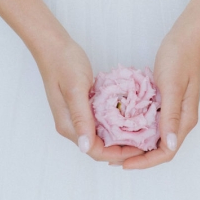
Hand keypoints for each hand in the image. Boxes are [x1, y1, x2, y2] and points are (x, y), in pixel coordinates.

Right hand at [34, 35, 145, 163]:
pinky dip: (114, 123)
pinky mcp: (81, 106)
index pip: (95, 151)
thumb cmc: (64, 64)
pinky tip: (129, 118)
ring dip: (119, 137)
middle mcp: (71, 126)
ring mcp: (76, 116)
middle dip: (122, 148)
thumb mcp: (75, 90)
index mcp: (68, 126)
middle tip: (145, 142)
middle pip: (99, 147)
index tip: (140, 148)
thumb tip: (85, 147)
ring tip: (141, 132)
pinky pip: (100, 122)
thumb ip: (81, 118)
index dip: (118, 154)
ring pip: (101, 135)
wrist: (54, 46)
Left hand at [121, 22, 199, 169]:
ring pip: (156, 136)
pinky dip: (139, 127)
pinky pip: (153, 121)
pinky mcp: (168, 100)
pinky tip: (123, 125)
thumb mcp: (171, 87)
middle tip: (113, 157)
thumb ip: (170, 116)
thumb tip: (169, 145)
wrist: (187, 36)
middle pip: (161, 148)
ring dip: (138, 144)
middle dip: (138, 157)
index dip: (145, 162)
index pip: (167, 152)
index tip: (123, 163)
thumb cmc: (180, 57)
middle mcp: (182, 118)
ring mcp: (175, 109)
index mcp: (185, 119)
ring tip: (115, 144)